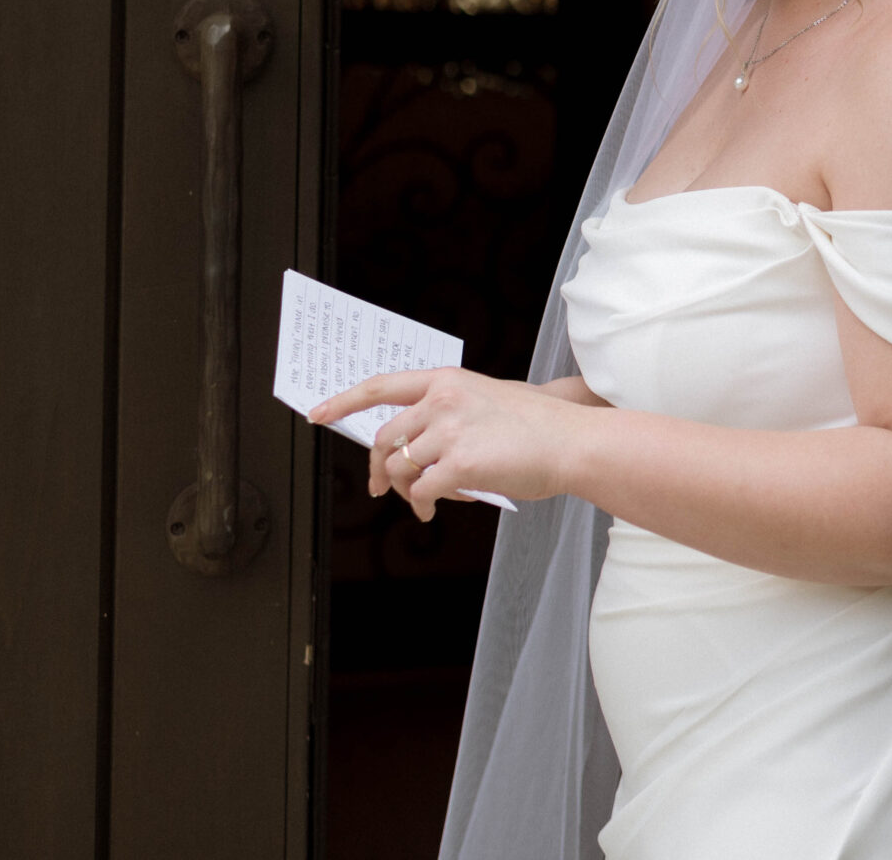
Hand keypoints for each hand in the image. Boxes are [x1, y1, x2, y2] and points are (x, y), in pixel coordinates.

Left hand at [309, 368, 587, 517]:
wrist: (572, 441)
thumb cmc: (537, 426)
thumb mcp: (486, 400)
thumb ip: (446, 413)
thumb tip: (408, 447)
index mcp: (447, 380)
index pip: (381, 386)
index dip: (344, 401)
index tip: (318, 413)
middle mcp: (442, 401)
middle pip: (384, 439)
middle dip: (377, 469)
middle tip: (380, 488)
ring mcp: (449, 431)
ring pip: (399, 469)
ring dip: (406, 491)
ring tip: (426, 502)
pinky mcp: (459, 464)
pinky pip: (421, 492)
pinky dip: (422, 506)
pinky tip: (435, 510)